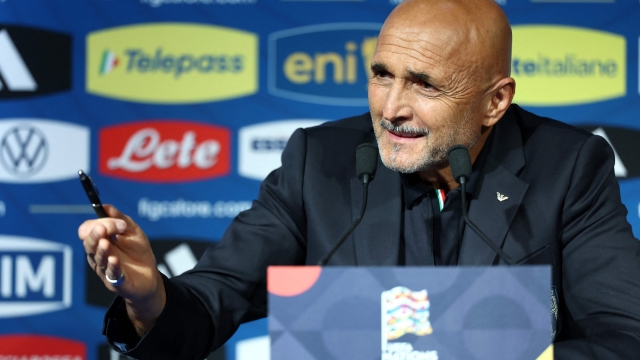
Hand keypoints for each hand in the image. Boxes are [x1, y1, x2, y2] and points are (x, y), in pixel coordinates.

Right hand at [78, 204, 165, 334]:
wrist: (150, 276)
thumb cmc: (138, 252)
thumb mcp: (132, 231)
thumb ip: (120, 219)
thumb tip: (105, 206)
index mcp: (99, 242)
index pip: (88, 231)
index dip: (94, 225)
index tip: (108, 221)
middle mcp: (98, 256)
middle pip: (89, 245)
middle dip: (95, 236)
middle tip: (102, 229)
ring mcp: (106, 270)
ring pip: (99, 259)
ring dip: (102, 250)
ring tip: (105, 242)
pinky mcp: (117, 282)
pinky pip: (112, 274)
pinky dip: (113, 266)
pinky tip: (114, 259)